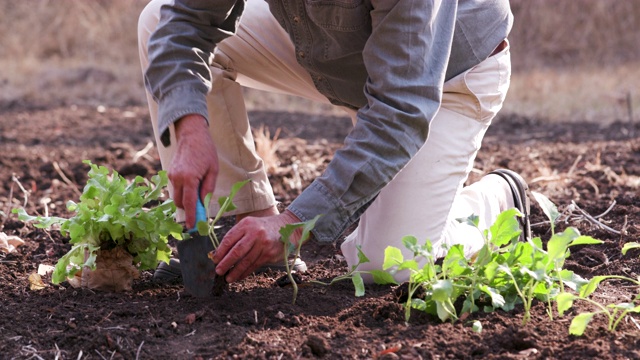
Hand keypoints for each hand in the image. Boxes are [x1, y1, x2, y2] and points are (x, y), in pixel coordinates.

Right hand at [168, 114, 217, 228]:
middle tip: (201, 209)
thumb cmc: (206, 151)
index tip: (192, 227)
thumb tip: (203, 203)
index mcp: (189, 178)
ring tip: (199, 192)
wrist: (192, 134)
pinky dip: (183, 191)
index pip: (188, 203)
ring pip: (176, 196)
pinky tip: (193, 184)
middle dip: (188, 208)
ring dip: (185, 199)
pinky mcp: (170, 172)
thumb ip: (208, 188)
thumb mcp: (213, 170)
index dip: (191, 216)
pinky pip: (175, 188)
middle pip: (180, 203)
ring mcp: (171, 175)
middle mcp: (177, 178)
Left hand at [212, 210, 301, 282]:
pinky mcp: (269, 253)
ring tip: (228, 278)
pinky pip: (255, 265)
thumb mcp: (249, 225)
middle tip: (218, 271)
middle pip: (237, 251)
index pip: (229, 239)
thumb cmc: (262, 227)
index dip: (220, 251)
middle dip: (226, 263)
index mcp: (246, 224)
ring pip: (246, 261)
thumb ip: (236, 236)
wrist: (285, 226)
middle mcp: (255, 233)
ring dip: (235, 271)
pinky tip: (240, 276)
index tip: (214, 260)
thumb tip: (219, 254)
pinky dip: (246, 272)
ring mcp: (263, 244)